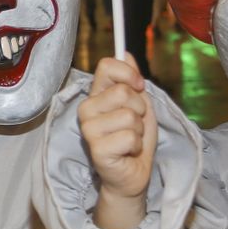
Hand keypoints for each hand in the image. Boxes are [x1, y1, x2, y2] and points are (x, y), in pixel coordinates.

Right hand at [78, 54, 156, 203]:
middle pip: (123, 92)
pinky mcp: (96, 149)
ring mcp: (89, 130)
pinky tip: (127, 152)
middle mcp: (87, 109)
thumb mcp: (139, 104)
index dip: (128, 73)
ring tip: (131, 139)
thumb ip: (131, 80)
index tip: (139, 86)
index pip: (106, 66)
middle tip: (135, 124)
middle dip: (140, 109)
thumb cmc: (134, 139)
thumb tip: (126, 54)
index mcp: (96, 94)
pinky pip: (129, 137)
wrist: (132, 174)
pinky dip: (136, 146)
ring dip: (139, 130)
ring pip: (129, 116)